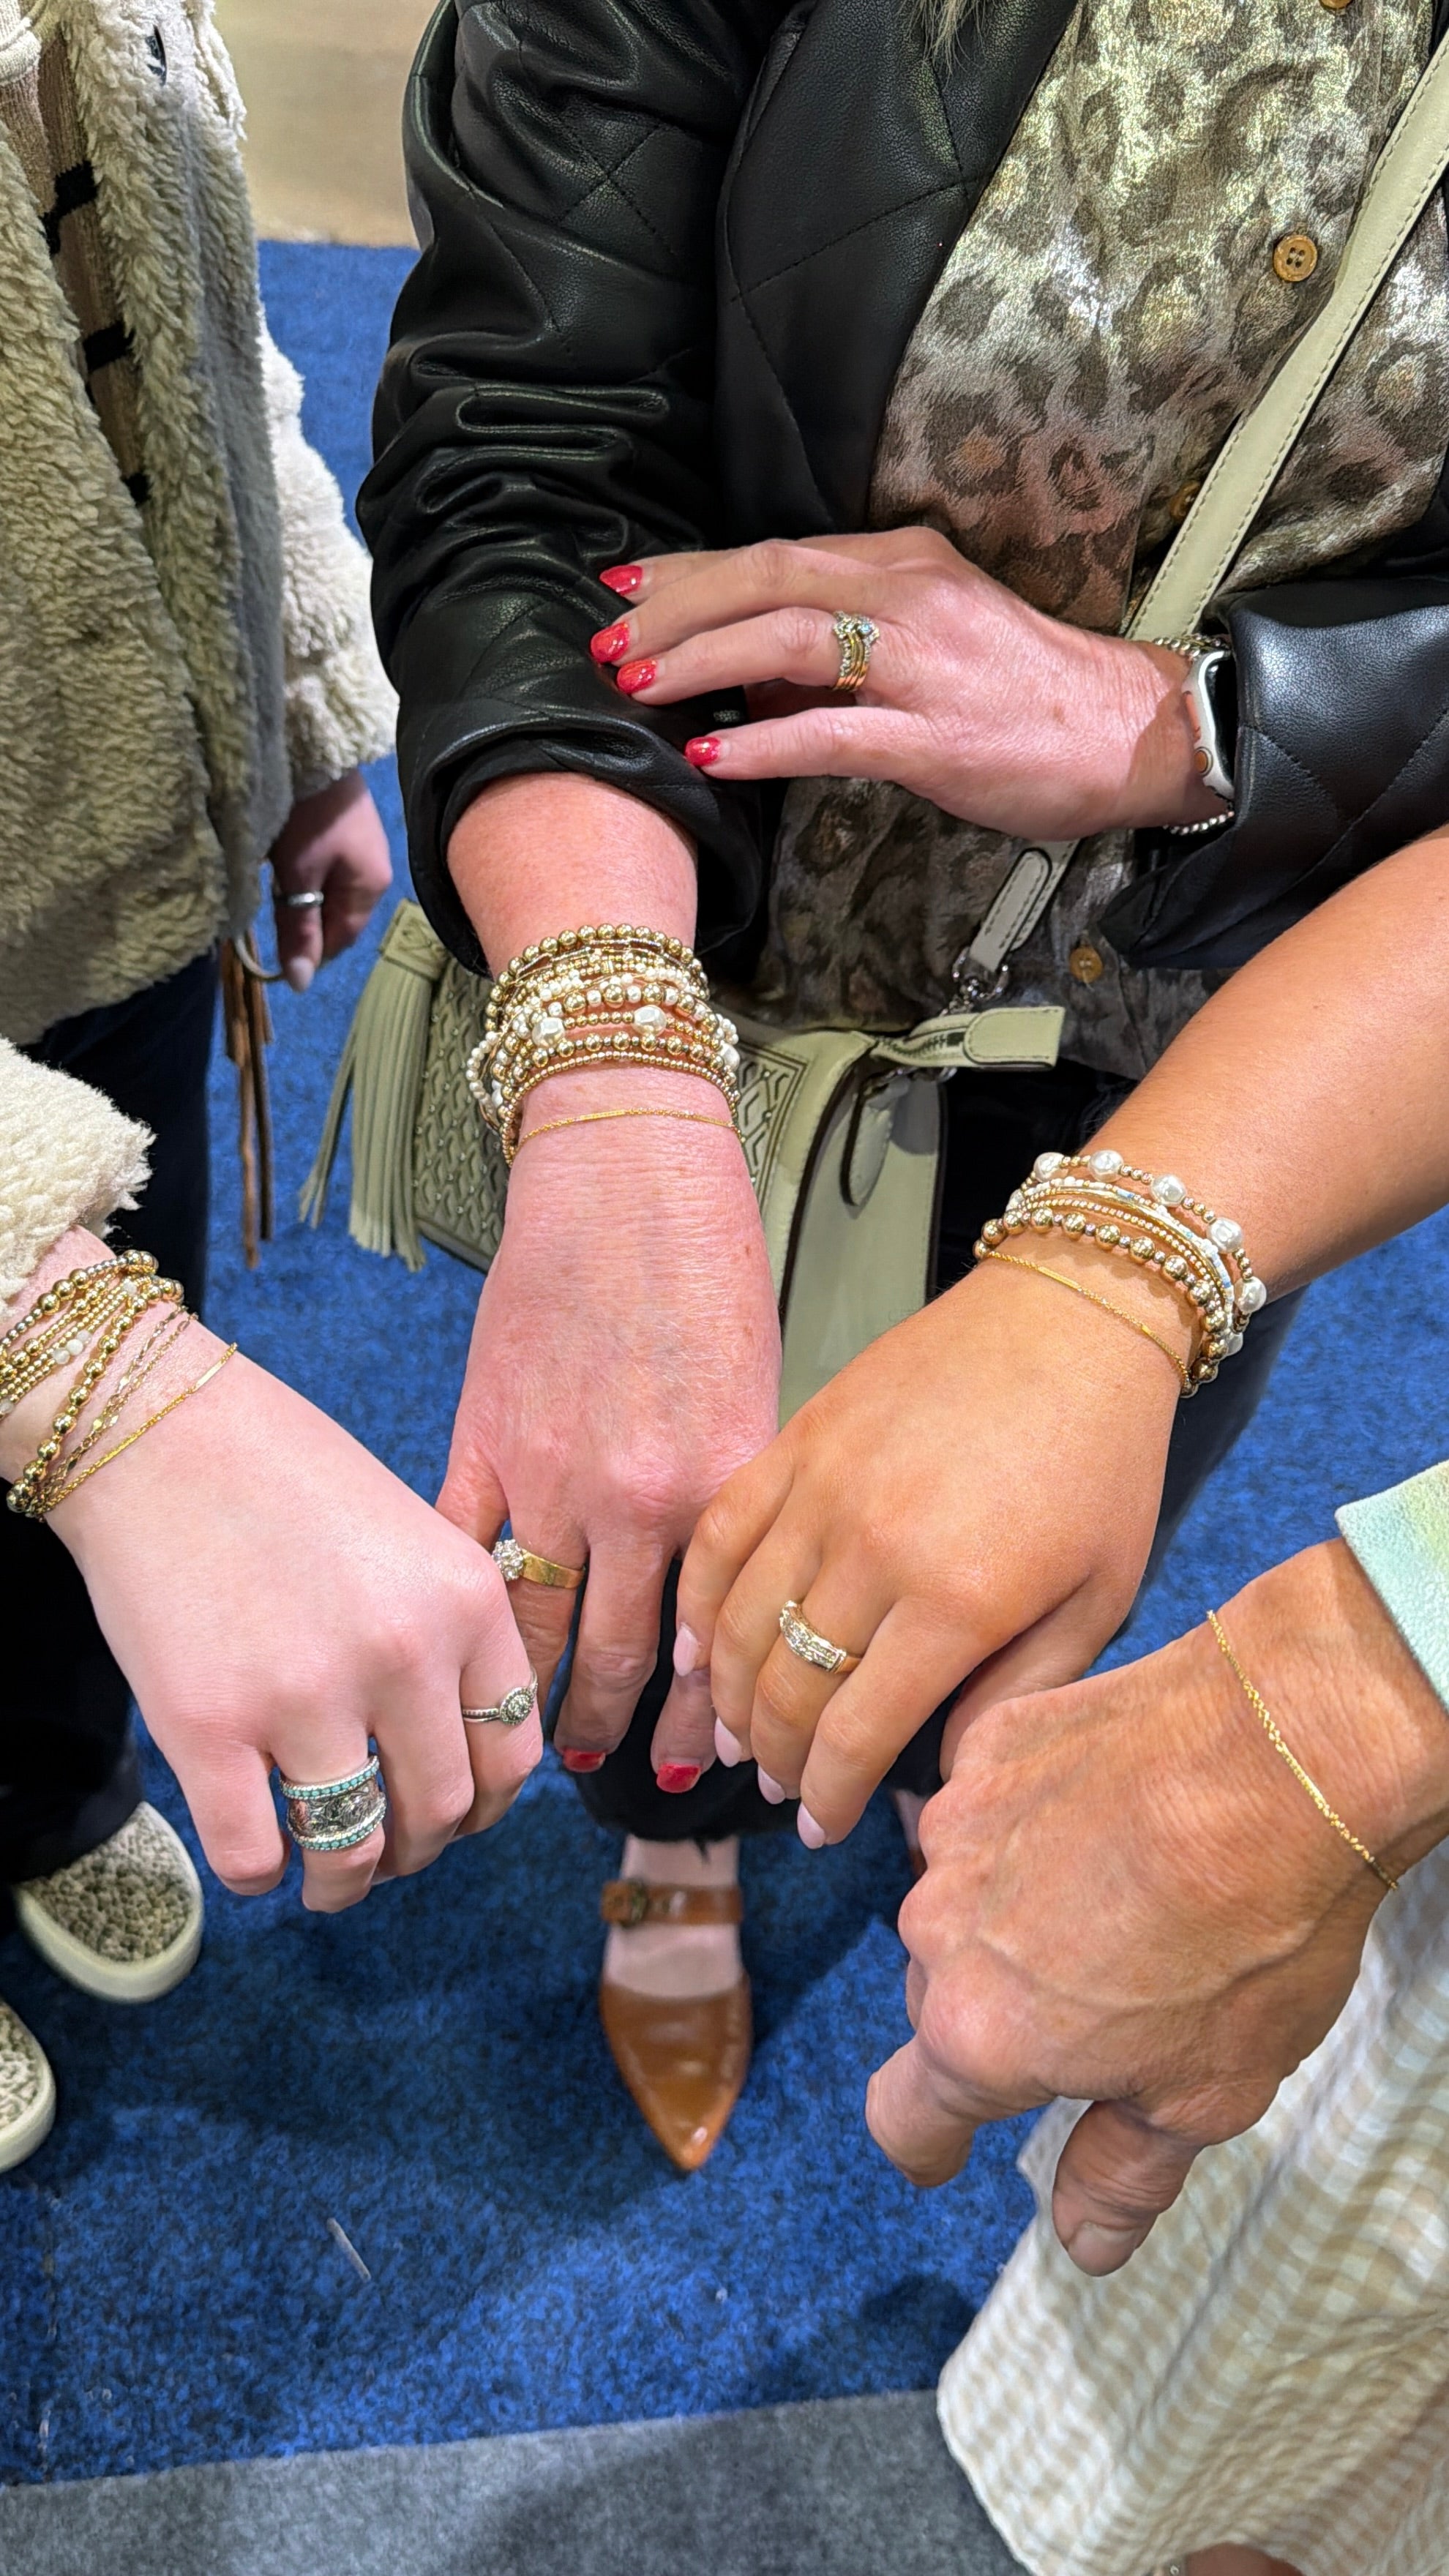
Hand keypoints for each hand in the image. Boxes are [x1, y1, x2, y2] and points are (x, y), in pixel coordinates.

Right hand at [2, 1235, 537, 1911]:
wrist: (158, 1432)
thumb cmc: (284, 1477)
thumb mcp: (411, 1534)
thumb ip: (448, 1631)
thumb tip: (464, 1747)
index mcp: (464, 1600)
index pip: (513, 1751)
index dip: (486, 1804)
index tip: (456, 1814)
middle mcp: (401, 1653)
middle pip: (442, 1812)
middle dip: (418, 1849)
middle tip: (387, 1848)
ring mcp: (303, 1695)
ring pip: (354, 1852)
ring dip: (346, 1883)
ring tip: (328, 1878)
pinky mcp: (206, 1726)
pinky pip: (252, 1856)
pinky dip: (259, 1876)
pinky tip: (257, 1857)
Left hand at [269, 770, 391, 993]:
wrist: (314, 743)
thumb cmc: (308, 812)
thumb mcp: (298, 874)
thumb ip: (299, 928)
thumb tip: (301, 984)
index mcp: (370, 887)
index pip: (341, 939)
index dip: (310, 952)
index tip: (275, 954)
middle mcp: (374, 871)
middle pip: (336, 916)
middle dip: (304, 922)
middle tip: (268, 915)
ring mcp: (362, 848)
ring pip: (328, 891)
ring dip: (301, 896)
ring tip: (273, 885)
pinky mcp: (346, 829)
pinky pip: (326, 866)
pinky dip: (304, 872)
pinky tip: (283, 859)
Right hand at [437, 1069, 779, 1784]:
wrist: (628, 1170)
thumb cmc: (711, 1267)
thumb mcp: (759, 1391)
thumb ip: (737, 1501)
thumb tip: (728, 1601)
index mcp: (724, 1483)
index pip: (717, 1641)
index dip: (713, 1718)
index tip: (718, 1766)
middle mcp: (640, 1495)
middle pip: (628, 1653)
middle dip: (632, 1731)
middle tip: (635, 1781)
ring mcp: (551, 1471)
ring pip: (541, 1625)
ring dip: (542, 1699)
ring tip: (545, 1753)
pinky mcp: (484, 1437)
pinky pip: (469, 1555)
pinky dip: (473, 1619)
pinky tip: (475, 1662)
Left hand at [591, 532, 1223, 834]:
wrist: (1125, 734)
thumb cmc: (1023, 695)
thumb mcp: (927, 641)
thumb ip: (839, 647)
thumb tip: (749, 669)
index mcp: (902, 562)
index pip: (775, 553)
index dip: (690, 571)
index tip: (624, 589)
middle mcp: (908, 593)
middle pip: (765, 579)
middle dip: (673, 608)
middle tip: (603, 640)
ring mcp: (922, 663)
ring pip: (786, 638)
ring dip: (697, 659)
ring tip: (633, 685)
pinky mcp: (934, 737)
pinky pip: (830, 731)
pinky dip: (761, 739)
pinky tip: (708, 751)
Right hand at [678, 1247, 1184, 1840]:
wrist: (1075, 1316)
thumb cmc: (1102, 1462)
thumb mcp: (1097, 1598)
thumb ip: (1019, 1696)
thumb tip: (948, 1777)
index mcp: (958, 1602)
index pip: (856, 1734)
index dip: (830, 1796)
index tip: (825, 1827)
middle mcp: (874, 1550)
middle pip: (787, 1688)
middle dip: (778, 1757)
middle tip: (785, 1786)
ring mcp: (824, 1488)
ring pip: (737, 1620)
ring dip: (728, 1694)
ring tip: (740, 1735)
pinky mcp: (797, 1436)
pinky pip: (719, 1533)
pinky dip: (695, 1599)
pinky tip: (694, 1647)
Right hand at [867, 1541, 1448, 2270]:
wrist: (1286, 1755)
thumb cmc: (1255, 1932)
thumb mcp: (1206, 2092)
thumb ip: (1122, 2174)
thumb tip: (1082, 2245)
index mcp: (980, 2034)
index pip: (904, 2113)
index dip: (928, 2145)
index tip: (944, 2151)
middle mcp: (941, 1929)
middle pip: (941, 1999)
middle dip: (1000, 2016)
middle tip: (1098, 2006)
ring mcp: (958, 1825)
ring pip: (961, 1898)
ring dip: (1013, 1913)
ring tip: (1120, 1900)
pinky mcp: (990, 1743)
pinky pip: (990, 1803)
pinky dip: (1035, 1821)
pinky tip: (1113, 1818)